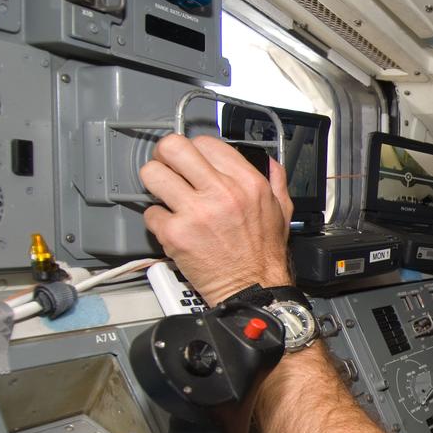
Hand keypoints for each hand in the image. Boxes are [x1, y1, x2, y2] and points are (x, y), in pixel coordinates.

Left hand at [140, 134, 294, 305]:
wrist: (253, 289)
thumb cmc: (264, 254)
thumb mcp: (281, 209)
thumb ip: (274, 179)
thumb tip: (264, 160)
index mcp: (247, 182)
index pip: (205, 142)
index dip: (195, 150)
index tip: (192, 162)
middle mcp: (222, 192)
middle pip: (173, 148)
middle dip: (166, 156)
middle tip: (168, 169)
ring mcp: (195, 212)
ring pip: (152, 175)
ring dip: (155, 184)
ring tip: (165, 195)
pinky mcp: (175, 234)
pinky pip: (150, 212)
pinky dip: (158, 220)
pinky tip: (173, 227)